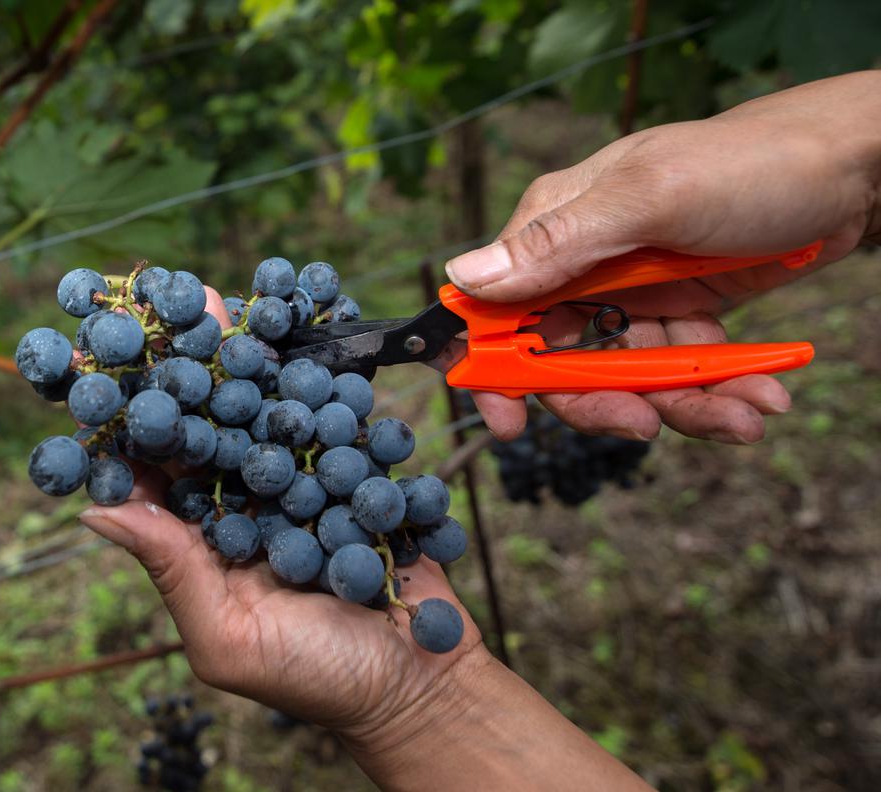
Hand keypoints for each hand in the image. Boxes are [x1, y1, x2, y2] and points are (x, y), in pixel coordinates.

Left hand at [79, 287, 482, 741]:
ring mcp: (299, 481)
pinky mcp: (356, 471)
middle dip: (186, 363)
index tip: (101, 362)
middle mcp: (241, 500)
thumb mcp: (229, 638)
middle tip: (169, 302)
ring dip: (249, 355)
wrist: (423, 682)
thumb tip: (92, 512)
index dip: (127, 416)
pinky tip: (307, 327)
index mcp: (197, 538)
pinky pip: (334, 417)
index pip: (153, 466)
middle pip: (205, 420)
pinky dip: (322, 375)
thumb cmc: (316, 678)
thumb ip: (172, 571)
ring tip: (229, 298)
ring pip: (265, 408)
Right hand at [444, 70, 880, 443]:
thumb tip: (463, 276)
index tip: (509, 423)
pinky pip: (678, 372)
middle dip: (603, 401)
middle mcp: (584, 264)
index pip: (495, 307)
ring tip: (745, 416)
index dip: (492, 368)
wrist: (856, 166)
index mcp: (557, 226)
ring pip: (626, 376)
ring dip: (682, 406)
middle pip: (559, 360)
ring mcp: (634, 292)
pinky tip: (760, 396)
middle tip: (647, 424)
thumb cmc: (753, 163)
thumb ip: (561, 243)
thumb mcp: (653, 198)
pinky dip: (717, 393)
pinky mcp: (681, 313)